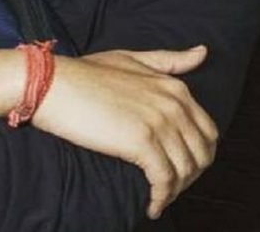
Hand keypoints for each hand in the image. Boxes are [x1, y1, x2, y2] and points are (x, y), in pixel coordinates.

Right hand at [31, 45, 217, 219]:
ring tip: (159, 197)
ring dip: (176, 190)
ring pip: (185, 170)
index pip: (207, 131)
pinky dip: (161, 198)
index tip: (179, 165)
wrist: (52, 84)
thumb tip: (202, 52)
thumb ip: (168, 60)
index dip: (197, 154)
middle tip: (170, 186)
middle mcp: (173, 104)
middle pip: (201, 153)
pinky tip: (152, 206)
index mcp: (174, 87)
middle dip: (190, 175)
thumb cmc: (84, 73)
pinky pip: (164, 180)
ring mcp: (159, 123)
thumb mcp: (131, 59)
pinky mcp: (142, 143)